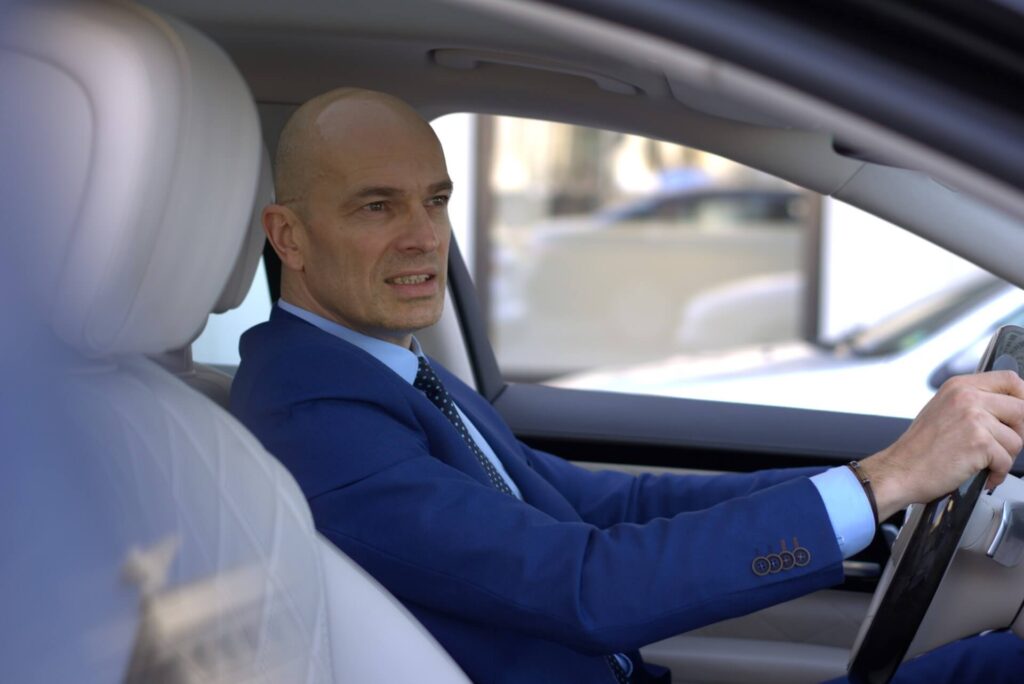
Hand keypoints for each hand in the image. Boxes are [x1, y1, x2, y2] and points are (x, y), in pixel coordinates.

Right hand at [860, 370, 1023, 520]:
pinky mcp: (979, 443)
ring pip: (1017, 439)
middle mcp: (967, 397)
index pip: (1010, 380)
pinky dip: (998, 473)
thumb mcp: (943, 410)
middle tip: (1001, 447)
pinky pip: (1007, 460)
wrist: (900, 470)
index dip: (1022, 398)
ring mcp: (974, 419)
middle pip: (1021, 409)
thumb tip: (1008, 410)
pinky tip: (983, 474)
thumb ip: (973, 403)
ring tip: (985, 463)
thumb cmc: (919, 448)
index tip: (1017, 416)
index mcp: (959, 386)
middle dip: (1017, 433)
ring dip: (1005, 457)